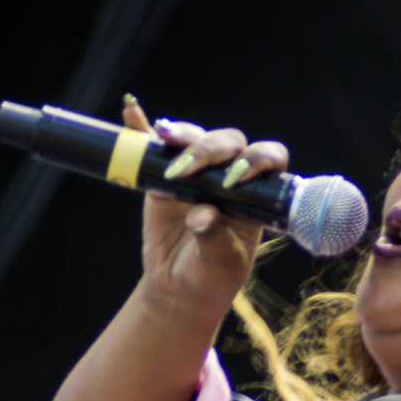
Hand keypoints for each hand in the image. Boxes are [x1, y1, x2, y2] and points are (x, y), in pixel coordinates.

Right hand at [123, 97, 288, 317]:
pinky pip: (154, 146)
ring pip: (195, 138)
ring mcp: (197, 172)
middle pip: (229, 143)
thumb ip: (215, 240)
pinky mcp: (164, 173)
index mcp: (255, 196)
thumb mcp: (219, 264)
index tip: (233, 178)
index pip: (268, 161)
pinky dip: (142, 128)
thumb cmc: (212, 275)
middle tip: (187, 171)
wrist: (179, 285)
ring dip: (182, 135)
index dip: (257, 160)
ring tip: (165, 139)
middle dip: (209, 150)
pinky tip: (133, 115)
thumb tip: (203, 215)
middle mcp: (229, 176)